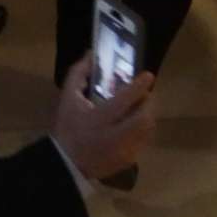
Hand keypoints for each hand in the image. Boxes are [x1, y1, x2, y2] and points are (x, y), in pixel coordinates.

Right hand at [50, 58, 155, 182]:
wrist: (67, 162)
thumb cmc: (68, 127)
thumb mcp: (68, 99)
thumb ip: (78, 74)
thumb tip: (91, 55)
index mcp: (98, 118)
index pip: (124, 100)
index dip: (139, 87)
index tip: (148, 76)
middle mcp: (114, 135)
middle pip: (144, 117)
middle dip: (149, 103)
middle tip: (146, 94)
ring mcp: (124, 150)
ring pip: (147, 130)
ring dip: (147, 115)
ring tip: (141, 108)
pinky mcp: (129, 160)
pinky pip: (143, 141)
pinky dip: (142, 130)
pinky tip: (133, 126)